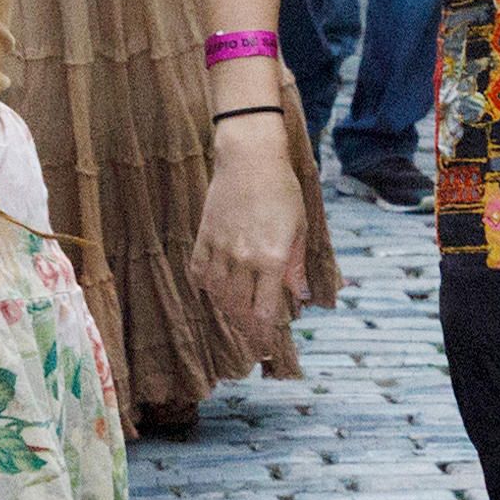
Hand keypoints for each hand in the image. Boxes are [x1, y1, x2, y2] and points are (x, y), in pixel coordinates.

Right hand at [199, 108, 314, 351]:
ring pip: (217, 294)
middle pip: (238, 308)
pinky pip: (198, 272)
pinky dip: (205, 285)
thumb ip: (296, 266)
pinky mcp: (204, 237)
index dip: (265, 330)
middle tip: (254, 338)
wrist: (249, 158)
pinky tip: (214, 289)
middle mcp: (243, 258)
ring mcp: (220, 248)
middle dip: (247, 327)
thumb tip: (301, 296)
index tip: (270, 341)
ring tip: (236, 316)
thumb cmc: (281, 190)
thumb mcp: (298, 228)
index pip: (263, 310)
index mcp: (270, 259)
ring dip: (227, 310)